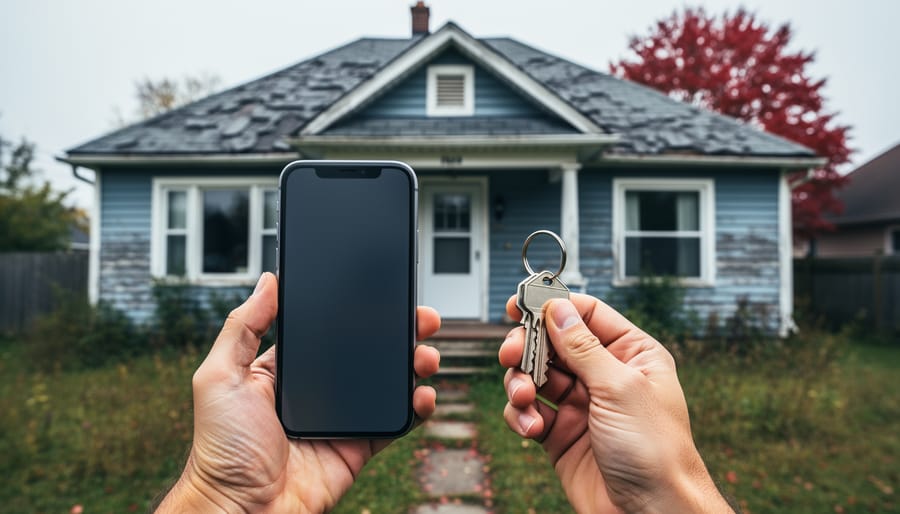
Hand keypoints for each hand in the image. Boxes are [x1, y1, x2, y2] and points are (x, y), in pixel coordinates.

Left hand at [157, 272, 441, 512]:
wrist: (242, 509)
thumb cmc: (220, 448)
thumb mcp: (218, 376)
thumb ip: (242, 327)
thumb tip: (268, 281)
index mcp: (285, 369)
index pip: (330, 330)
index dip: (360, 311)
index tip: (384, 292)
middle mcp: (318, 390)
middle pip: (369, 352)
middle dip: (400, 332)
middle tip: (422, 318)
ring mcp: (342, 418)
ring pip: (389, 383)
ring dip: (415, 364)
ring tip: (426, 356)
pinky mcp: (359, 446)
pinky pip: (396, 423)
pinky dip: (416, 407)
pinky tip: (423, 394)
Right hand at [499, 294, 731, 513]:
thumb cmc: (656, 452)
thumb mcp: (619, 387)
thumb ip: (583, 346)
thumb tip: (557, 308)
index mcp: (631, 354)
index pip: (586, 314)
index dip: (551, 306)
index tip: (517, 304)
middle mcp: (604, 375)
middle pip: (552, 342)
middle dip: (527, 347)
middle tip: (511, 353)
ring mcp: (580, 405)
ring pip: (534, 376)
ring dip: (520, 383)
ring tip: (524, 398)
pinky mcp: (560, 434)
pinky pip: (528, 411)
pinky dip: (521, 415)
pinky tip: (530, 426)